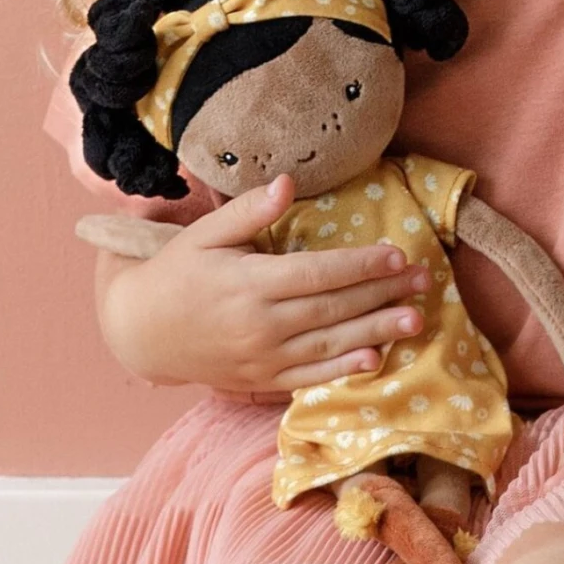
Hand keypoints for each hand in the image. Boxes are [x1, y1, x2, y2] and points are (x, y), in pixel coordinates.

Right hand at [97, 174, 433, 393]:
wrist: (141, 332)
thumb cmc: (176, 273)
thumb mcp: (205, 235)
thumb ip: (248, 211)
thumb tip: (287, 184)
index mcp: (248, 283)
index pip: (316, 273)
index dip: (360, 265)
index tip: (397, 254)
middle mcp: (260, 324)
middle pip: (332, 309)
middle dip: (382, 294)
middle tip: (423, 282)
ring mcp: (262, 357)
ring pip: (329, 345)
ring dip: (376, 332)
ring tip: (415, 320)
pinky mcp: (261, 380)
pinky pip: (309, 378)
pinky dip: (343, 371)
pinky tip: (375, 360)